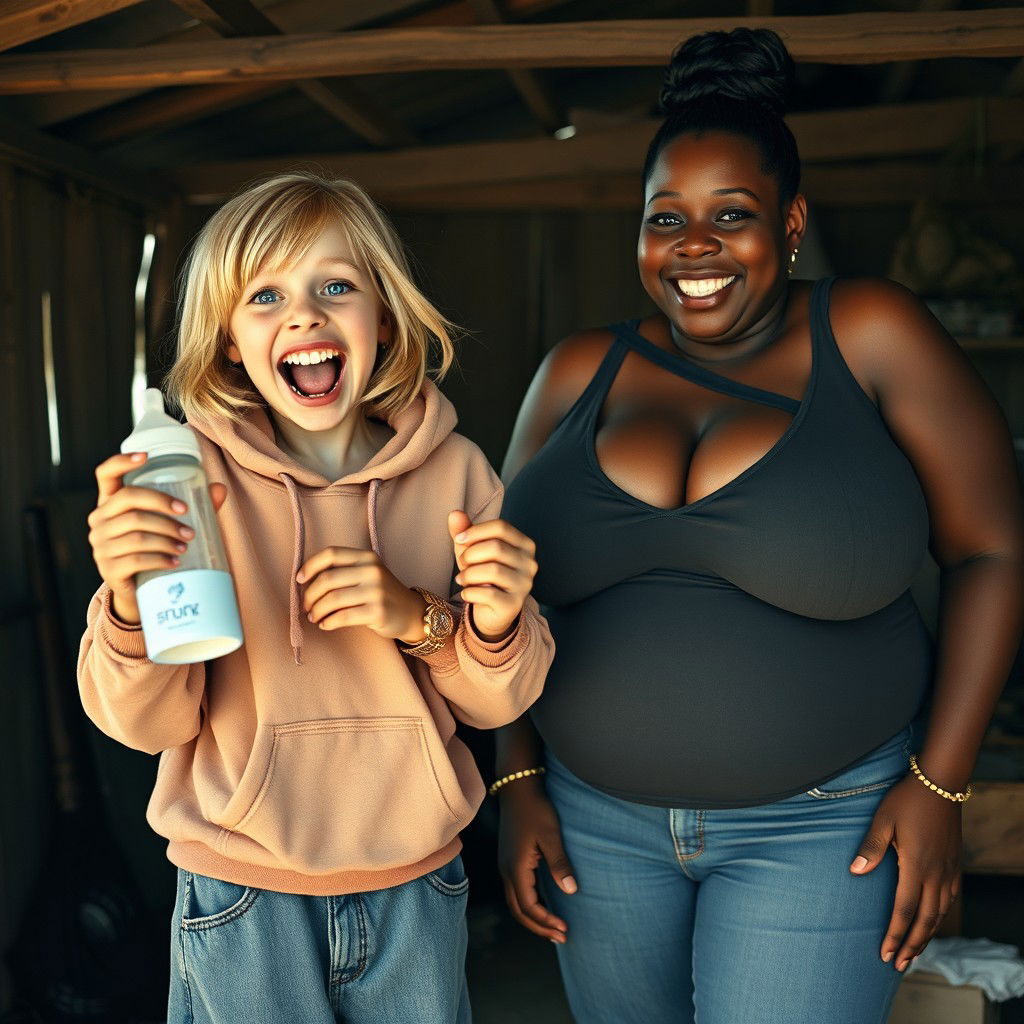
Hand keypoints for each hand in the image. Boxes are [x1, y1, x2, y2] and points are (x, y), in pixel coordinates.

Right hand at [88, 452, 226, 624]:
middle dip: (162, 504)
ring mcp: (100, 545)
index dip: (121, 461)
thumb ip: (192, 506)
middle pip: (129, 500)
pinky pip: (135, 560)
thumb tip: (219, 488)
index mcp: (111, 502)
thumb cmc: (156, 547)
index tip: (147, 456)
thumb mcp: (168, 523)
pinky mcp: (108, 569)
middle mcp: (99, 520)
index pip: (106, 474)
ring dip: (166, 537)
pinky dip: (160, 559)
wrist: (141, 590)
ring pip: (136, 533)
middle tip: (187, 516)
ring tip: (187, 543)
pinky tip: (176, 561)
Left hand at [297, 547, 424, 641]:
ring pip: (332, 599)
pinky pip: (343, 617)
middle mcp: (371, 571)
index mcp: (366, 557)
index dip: (310, 566)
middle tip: (306, 606)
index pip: (331, 554)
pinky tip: (326, 625)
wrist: (411, 612)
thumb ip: (343, 571)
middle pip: (327, 579)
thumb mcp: (368, 573)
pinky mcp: (377, 612)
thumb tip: (305, 581)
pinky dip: (329, 622)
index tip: (299, 579)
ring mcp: (376, 591)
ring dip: (317, 611)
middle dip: (310, 595)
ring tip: (314, 617)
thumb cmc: (381, 593)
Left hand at [448, 511, 537, 641]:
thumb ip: (464, 531)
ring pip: (492, 570)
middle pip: (496, 547)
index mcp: (524, 544)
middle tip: (462, 564)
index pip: (501, 527)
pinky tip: (466, 593)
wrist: (490, 611)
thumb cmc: (482, 575)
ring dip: (469, 574)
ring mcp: (525, 585)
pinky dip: (470, 592)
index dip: (475, 531)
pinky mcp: (514, 604)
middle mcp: (530, 563)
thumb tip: (454, 513)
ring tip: (462, 579)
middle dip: (471, 554)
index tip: (458, 539)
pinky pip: (488, 593)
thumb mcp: (472, 550)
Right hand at [498, 777, 576, 942]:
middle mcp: (506, 870)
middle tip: (561, 937)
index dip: (546, 921)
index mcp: (515, 868)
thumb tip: (571, 891)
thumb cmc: (536, 809)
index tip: (565, 928)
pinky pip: (516, 891)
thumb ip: (560, 864)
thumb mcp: (551, 835)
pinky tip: (543, 906)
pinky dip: (528, 905)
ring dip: (533, 918)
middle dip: (539, 927)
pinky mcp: (508, 860)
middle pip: (519, 911)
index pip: (528, 906)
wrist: (517, 788)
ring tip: (553, 928)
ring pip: (515, 903)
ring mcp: (505, 865)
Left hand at [850, 775, 961, 970]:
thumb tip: (856, 872)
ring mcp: (948, 871)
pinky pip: (949, 901)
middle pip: (925, 921)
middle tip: (898, 965)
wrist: (940, 783)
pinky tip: (932, 923)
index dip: (895, 934)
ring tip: (913, 953)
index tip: (886, 954)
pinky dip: (940, 918)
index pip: (904, 910)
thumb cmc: (907, 799)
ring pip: (940, 914)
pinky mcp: (954, 865)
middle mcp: (936, 874)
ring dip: (926, 936)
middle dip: (911, 945)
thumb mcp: (883, 819)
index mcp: (916, 865)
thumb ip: (871, 847)